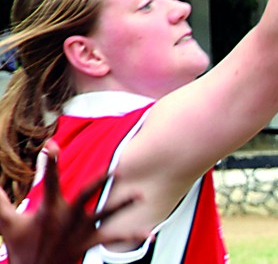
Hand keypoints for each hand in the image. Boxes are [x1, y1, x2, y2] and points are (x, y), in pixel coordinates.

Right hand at [0, 144, 145, 263]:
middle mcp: (67, 217)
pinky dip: (132, 235)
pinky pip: (113, 238)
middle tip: (116, 167)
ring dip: (124, 205)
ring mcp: (81, 230)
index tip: (51, 145)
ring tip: (140, 195)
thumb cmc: (22, 246)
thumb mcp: (7, 224)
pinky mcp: (90, 242)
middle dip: (99, 179)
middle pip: (86, 194)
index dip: (49, 164)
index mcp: (49, 209)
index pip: (48, 181)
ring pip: (106, 215)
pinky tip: (150, 233)